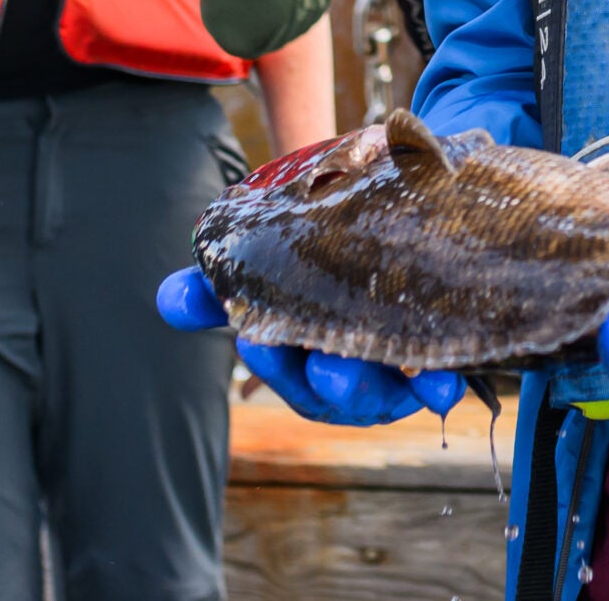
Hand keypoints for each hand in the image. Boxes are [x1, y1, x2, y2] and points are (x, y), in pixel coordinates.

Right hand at [156, 267, 464, 426]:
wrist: (378, 218)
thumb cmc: (311, 251)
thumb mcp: (263, 255)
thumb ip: (218, 282)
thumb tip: (168, 300)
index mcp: (294, 356)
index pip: (276, 361)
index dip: (267, 356)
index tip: (255, 335)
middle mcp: (341, 375)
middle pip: (331, 389)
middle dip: (328, 380)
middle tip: (326, 364)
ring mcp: (390, 373)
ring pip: (384, 391)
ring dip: (380, 384)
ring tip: (379, 369)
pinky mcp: (438, 365)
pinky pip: (440, 383)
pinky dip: (440, 384)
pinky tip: (440, 379)